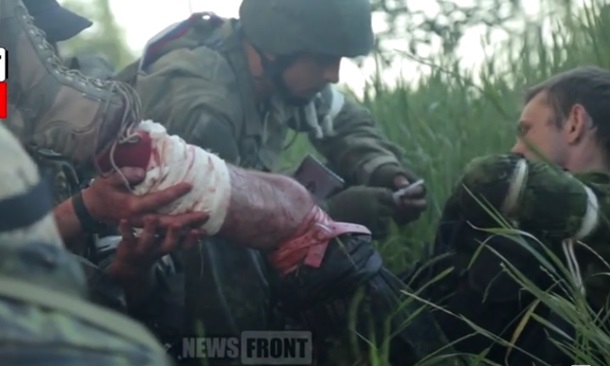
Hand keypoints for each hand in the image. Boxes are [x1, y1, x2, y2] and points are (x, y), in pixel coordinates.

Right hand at [82, 167, 207, 228]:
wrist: (91, 210)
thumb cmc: (101, 191)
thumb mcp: (107, 180)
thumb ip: (124, 175)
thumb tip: (142, 172)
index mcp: (132, 206)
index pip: (157, 200)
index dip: (174, 193)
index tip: (190, 185)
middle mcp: (139, 219)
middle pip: (167, 222)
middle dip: (187, 220)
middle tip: (206, 214)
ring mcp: (141, 227)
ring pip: (167, 231)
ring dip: (186, 231)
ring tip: (204, 227)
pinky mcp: (143, 230)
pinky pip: (163, 234)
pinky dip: (179, 235)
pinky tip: (193, 233)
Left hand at [107, 217, 203, 278]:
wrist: (130, 267)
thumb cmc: (155, 247)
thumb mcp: (170, 243)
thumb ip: (184, 234)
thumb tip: (205, 220)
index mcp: (170, 246)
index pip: (185, 244)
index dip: (193, 239)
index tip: (202, 230)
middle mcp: (158, 248)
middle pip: (169, 244)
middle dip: (175, 235)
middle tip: (179, 224)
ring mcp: (143, 248)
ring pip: (148, 240)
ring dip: (150, 230)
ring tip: (152, 217)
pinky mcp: (128, 246)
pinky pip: (127, 237)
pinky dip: (125, 230)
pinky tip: (123, 220)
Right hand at [324, 186, 396, 237]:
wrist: (329, 216)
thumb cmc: (341, 201)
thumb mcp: (356, 191)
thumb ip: (370, 192)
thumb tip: (384, 195)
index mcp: (371, 194)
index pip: (390, 195)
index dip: (390, 198)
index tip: (388, 201)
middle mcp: (375, 206)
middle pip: (391, 208)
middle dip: (388, 210)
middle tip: (383, 212)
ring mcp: (373, 219)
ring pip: (387, 221)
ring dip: (384, 220)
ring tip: (377, 220)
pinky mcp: (370, 231)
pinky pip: (382, 232)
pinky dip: (381, 231)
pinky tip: (375, 228)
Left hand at [392, 175, 426, 223]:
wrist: (380, 184)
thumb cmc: (388, 177)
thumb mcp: (391, 174)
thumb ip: (398, 178)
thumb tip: (405, 185)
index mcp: (419, 187)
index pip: (422, 191)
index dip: (414, 193)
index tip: (403, 193)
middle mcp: (419, 200)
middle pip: (423, 205)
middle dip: (413, 205)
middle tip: (401, 203)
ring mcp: (412, 210)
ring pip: (415, 215)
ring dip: (406, 213)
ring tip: (395, 209)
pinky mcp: (404, 217)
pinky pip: (405, 221)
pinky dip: (399, 219)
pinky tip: (391, 215)